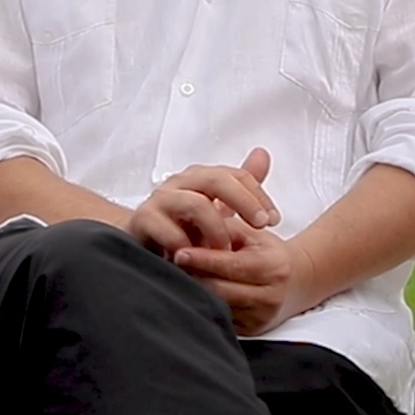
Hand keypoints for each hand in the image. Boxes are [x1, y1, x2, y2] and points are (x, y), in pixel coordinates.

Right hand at [124, 148, 279, 255]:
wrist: (140, 243)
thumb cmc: (180, 226)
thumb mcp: (215, 207)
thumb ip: (240, 185)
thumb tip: (263, 154)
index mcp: (198, 178)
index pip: (235, 175)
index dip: (258, 196)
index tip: (274, 221)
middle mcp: (179, 184)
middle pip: (216, 180)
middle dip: (243, 202)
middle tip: (260, 226)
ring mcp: (160, 201)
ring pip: (195, 204)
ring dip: (217, 230)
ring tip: (225, 250)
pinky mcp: (143, 221)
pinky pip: (169, 230)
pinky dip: (187, 246)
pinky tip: (198, 259)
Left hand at [174, 217, 321, 335]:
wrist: (297, 281)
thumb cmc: (268, 253)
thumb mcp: (251, 233)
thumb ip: (224, 229)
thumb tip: (192, 232)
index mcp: (272, 268)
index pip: (231, 265)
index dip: (203, 259)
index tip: (180, 253)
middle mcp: (269, 296)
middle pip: (220, 289)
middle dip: (193, 276)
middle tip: (171, 263)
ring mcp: (260, 316)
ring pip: (217, 305)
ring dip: (195, 290)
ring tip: (180, 275)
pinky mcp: (251, 330)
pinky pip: (220, 317)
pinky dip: (204, 303)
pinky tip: (193, 290)